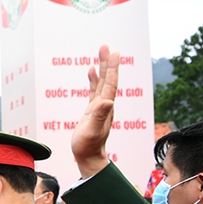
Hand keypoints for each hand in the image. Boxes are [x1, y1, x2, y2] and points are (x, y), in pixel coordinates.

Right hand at [71, 45, 118, 177]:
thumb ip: (99, 116)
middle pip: (108, 79)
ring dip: (102, 68)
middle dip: (107, 62)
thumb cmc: (88, 146)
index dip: (112, 69)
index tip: (114, 53)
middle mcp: (105, 104)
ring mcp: (99, 107)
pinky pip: (93, 90)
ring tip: (101, 53)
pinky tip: (91, 71)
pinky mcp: (92, 110)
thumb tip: (107, 101)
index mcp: (105, 107)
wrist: (88, 157)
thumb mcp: (92, 131)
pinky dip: (93, 79)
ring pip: (102, 83)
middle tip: (105, 46)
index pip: (110, 84)